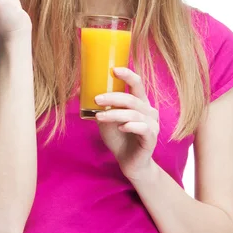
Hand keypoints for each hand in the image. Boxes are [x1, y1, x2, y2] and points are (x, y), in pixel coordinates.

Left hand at [95, 67, 159, 181]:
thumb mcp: (106, 120)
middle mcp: (148, 111)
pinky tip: (121, 128)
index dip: (127, 75)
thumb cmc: (119, 138)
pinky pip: (143, 128)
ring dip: (115, 114)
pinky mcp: (151, 138)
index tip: (113, 69)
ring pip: (134, 114)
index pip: (137, 84)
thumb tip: (80, 91)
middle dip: (113, 97)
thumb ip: (100, 107)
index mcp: (140, 103)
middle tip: (97, 99)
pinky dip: (130, 126)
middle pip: (132, 98)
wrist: (130, 163)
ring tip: (99, 117)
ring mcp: (152, 124)